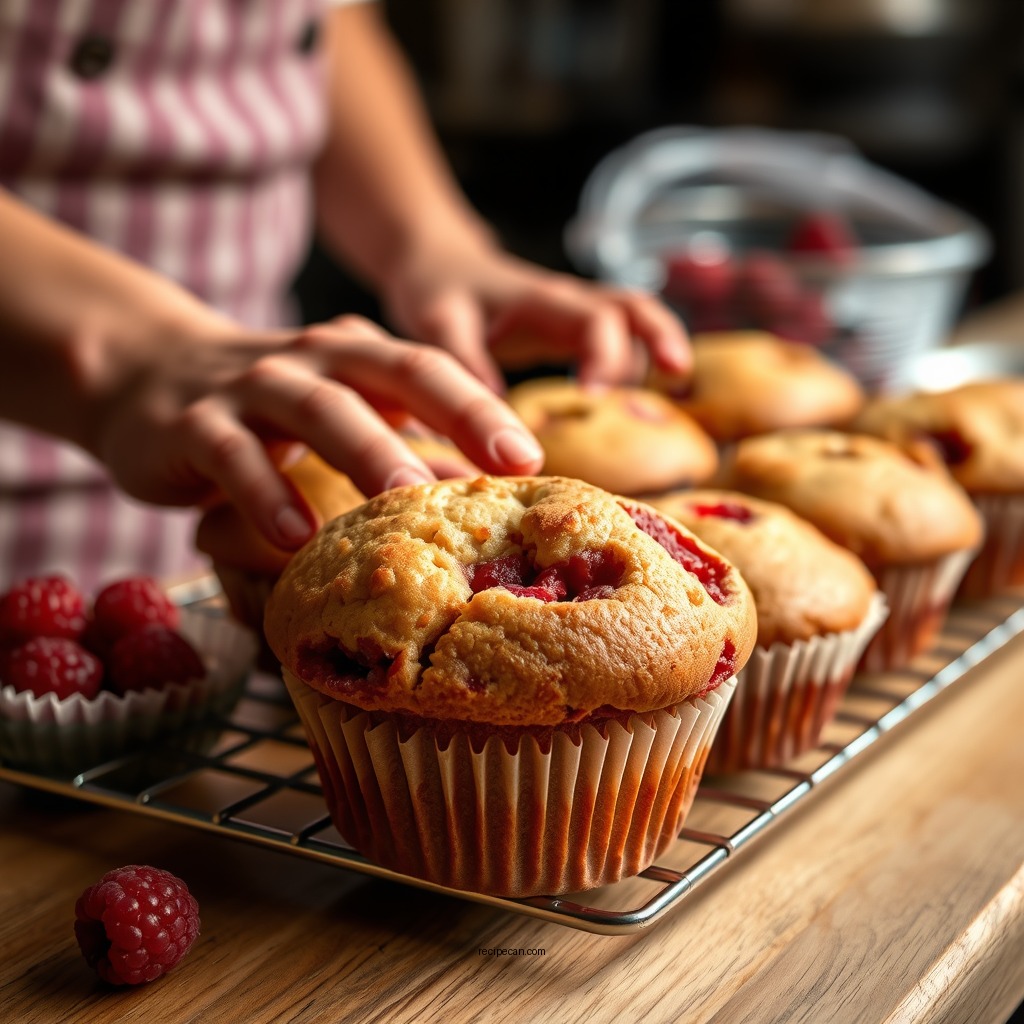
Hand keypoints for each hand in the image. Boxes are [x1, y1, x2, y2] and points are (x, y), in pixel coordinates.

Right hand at [90, 315, 544, 550]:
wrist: (142, 372)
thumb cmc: (267, 409)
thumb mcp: (338, 413)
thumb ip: (401, 444)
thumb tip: (479, 495)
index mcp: (356, 356)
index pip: (430, 369)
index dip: (483, 408)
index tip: (532, 458)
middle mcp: (312, 360)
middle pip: (392, 373)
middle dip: (454, 414)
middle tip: (504, 465)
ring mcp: (250, 386)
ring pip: (317, 409)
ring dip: (364, 451)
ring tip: (405, 500)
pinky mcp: (192, 425)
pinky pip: (233, 455)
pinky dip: (265, 491)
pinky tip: (295, 535)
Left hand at [378, 235, 690, 391]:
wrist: (437, 264)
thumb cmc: (439, 292)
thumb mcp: (438, 325)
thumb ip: (465, 363)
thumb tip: (493, 414)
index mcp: (541, 300)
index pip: (593, 319)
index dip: (605, 356)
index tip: (595, 396)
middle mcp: (569, 302)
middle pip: (634, 307)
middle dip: (661, 337)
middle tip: (678, 374)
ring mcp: (576, 314)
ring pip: (635, 319)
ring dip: (658, 348)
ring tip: (675, 391)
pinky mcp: (574, 330)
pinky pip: (620, 338)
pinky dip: (638, 363)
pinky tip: (637, 403)